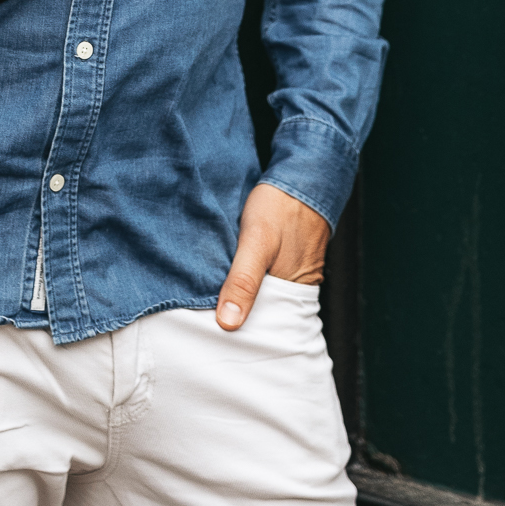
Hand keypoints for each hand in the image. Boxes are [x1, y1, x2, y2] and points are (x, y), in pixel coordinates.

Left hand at [215, 182, 330, 330]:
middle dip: (234, 314)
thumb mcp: (257, 241)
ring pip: (260, 293)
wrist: (304, 174)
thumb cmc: (281, 207)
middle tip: (200, 314)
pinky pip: (264, 276)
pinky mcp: (286, 259)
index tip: (207, 330)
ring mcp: (292, 273)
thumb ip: (243, 280)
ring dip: (239, 293)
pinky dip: (246, 276)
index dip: (235, 330)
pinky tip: (228, 271)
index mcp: (290, 295)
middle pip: (259, 312)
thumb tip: (228, 323)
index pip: (259, 327)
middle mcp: (294, 289)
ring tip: (209, 295)